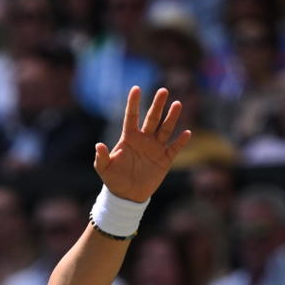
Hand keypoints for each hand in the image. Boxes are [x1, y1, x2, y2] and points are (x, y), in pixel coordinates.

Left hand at [92, 85, 190, 203]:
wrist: (127, 195)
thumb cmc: (114, 179)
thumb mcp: (104, 169)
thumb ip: (101, 157)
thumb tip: (98, 145)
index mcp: (129, 138)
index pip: (132, 116)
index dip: (133, 103)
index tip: (136, 88)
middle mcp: (144, 139)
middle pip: (152, 118)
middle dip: (157, 105)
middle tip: (163, 90)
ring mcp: (155, 148)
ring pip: (165, 129)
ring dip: (171, 117)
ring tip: (177, 104)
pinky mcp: (164, 160)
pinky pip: (174, 148)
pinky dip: (180, 142)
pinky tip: (187, 133)